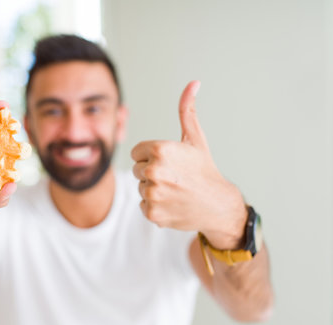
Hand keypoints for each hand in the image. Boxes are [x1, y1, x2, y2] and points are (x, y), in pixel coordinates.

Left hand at [131, 81, 246, 248]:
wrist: (218, 205)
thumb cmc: (204, 169)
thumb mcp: (195, 139)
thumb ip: (187, 111)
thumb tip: (193, 83)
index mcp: (161, 149)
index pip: (137, 152)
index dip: (151, 156)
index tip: (169, 162)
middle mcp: (154, 170)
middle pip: (136, 170)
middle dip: (151, 173)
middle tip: (174, 177)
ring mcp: (153, 193)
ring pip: (140, 188)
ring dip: (153, 189)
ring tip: (175, 190)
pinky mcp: (152, 212)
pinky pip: (143, 205)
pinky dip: (155, 206)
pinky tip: (173, 203)